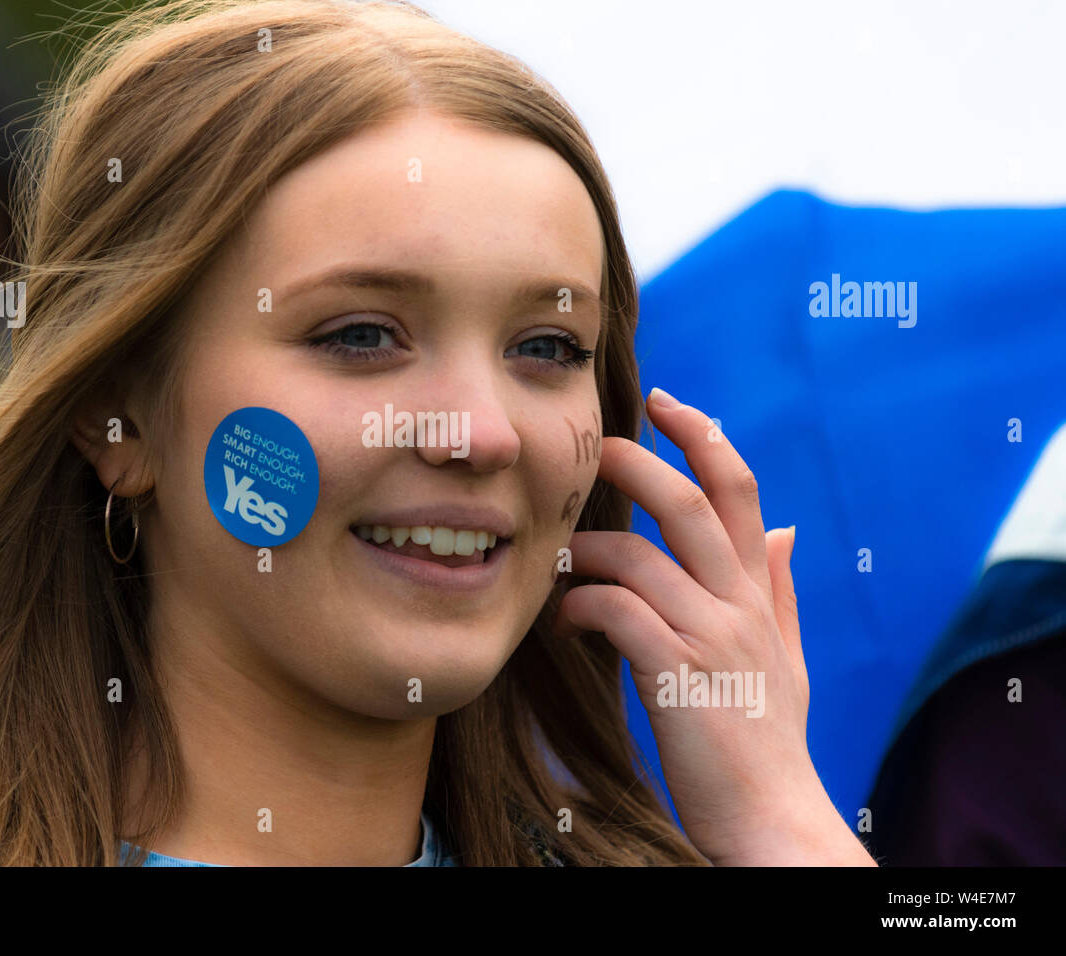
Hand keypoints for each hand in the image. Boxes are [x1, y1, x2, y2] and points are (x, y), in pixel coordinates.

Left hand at [558, 387, 874, 864]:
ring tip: (560, 563)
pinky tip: (567, 620)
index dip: (705, 438)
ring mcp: (711, 638)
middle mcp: (739, 604)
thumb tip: (786, 529)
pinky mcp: (677, 676)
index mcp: (757, 592)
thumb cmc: (766, 737)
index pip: (740, 492)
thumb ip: (778, 589)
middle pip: (691, 504)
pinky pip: (618, 612)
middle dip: (640, 461)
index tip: (669, 403)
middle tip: (596, 448)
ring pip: (640, 557)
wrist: (774, 819)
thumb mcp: (786, 656)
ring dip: (589, 550)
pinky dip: (582, 606)